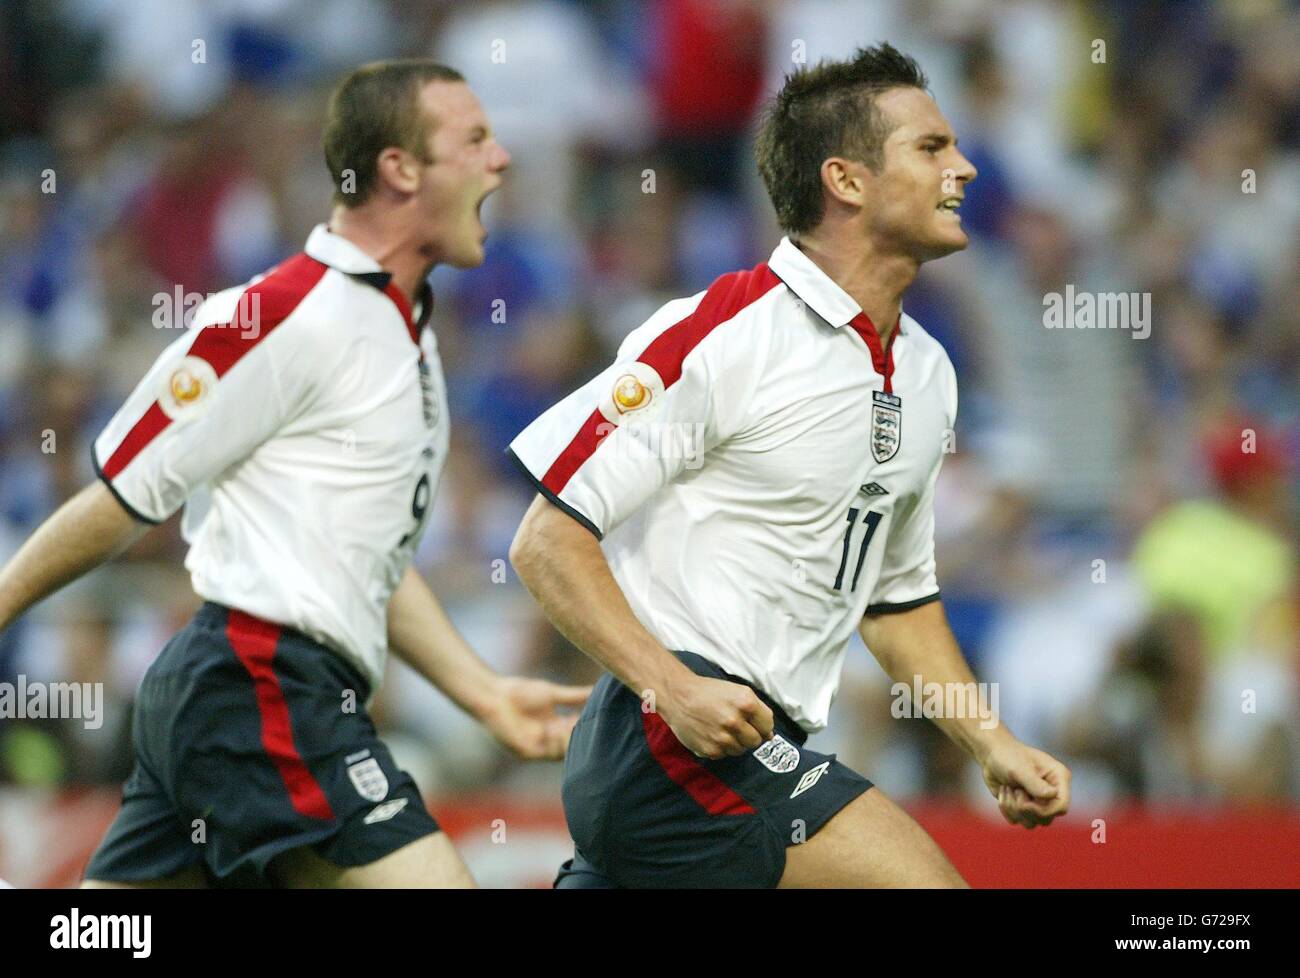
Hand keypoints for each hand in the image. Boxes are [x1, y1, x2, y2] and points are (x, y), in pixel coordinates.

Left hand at [480, 676, 591, 760]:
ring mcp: (535, 748)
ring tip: (567, 724)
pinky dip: (553, 743)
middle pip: (570, 746)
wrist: (495, 694)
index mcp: (553, 727)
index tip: (594, 716)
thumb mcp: (553, 694)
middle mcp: (546, 740)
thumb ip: (575, 696)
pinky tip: (554, 729)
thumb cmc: (520, 692)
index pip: (575, 734)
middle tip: (581, 721)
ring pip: (560, 753)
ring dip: (566, 740)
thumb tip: (597, 689)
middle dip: (578, 735)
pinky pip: (545, 754)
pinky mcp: (524, 752)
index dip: (585, 728)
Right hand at [660, 674, 774, 759]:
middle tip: (734, 726)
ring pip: (740, 750)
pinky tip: (710, 734)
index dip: (762, 725)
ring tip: (720, 728)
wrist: (678, 696)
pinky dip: (720, 747)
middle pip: (755, 741)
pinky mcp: (711, 750)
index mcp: (746, 703)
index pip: (768, 725)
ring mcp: (723, 738)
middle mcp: (735, 721)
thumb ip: (757, 710)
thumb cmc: (708, 692)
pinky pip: (725, 754)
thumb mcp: (737, 691)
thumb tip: (769, 735)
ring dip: (734, 742)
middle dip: (748, 735)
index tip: (753, 724)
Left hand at [980, 739, 1070, 828]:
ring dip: (1014, 808)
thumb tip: (1052, 796)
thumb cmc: (1007, 756)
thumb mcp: (1019, 768)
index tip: (1025, 803)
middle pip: (1046, 819)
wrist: (991, 755)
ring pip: (1031, 823)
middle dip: (1025, 808)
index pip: (1061, 807)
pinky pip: (1018, 821)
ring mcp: (1038, 801)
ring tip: (1008, 788)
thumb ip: (1034, 784)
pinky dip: (1006, 809)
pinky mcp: (1024, 807)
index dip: (1044, 811)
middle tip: (1015, 790)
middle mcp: (1052, 792)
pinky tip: (1003, 792)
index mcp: (1059, 778)